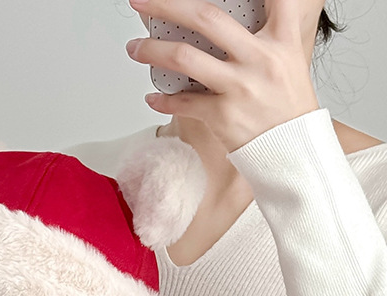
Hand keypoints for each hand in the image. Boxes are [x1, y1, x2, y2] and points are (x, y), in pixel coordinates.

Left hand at [125, 0, 319, 150]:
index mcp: (282, 40)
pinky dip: (162, 99)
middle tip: (141, 2)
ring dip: (151, 51)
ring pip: (185, 58)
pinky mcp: (223, 116)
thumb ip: (266, 37)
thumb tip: (223, 24)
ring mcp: (240, 87)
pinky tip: (153, 97)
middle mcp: (260, 58)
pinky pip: (183, 102)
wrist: (292, 151)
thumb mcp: (289, 62)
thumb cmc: (287, 107)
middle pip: (207, 18)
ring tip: (134, 48)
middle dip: (166, 5)